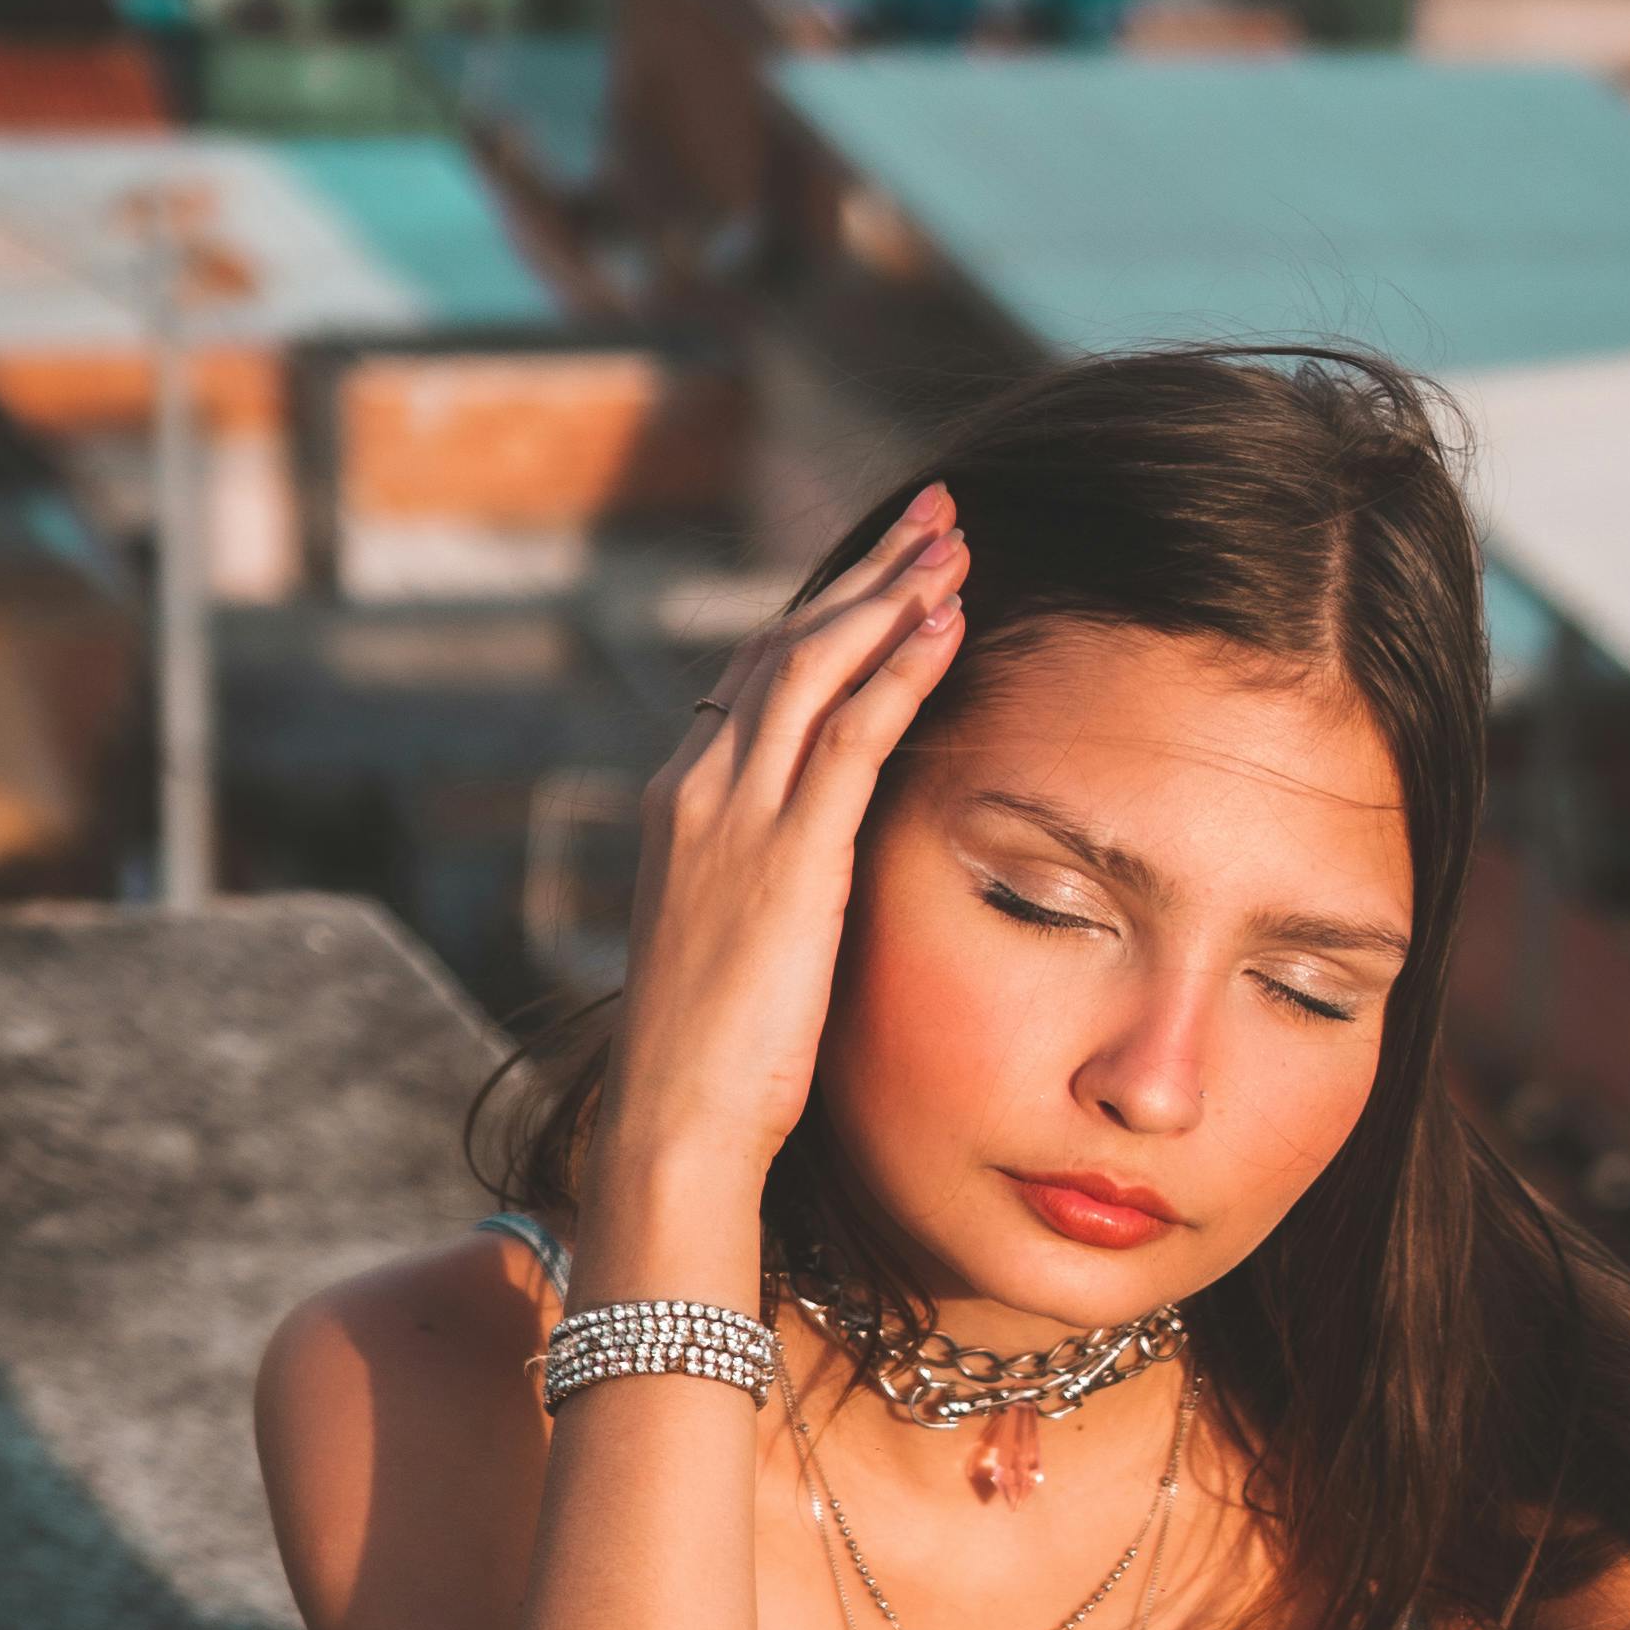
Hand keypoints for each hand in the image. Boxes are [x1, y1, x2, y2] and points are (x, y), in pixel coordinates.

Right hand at [589, 489, 968, 1222]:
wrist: (675, 1116)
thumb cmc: (714, 1057)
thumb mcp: (741, 940)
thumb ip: (771, 879)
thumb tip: (818, 866)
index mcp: (686, 801)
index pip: (758, 672)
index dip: (828, 611)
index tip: (889, 567)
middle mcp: (701, 786)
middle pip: (789, 642)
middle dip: (866, 572)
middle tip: (934, 513)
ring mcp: (735, 816)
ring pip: (817, 667)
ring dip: (890, 596)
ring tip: (954, 544)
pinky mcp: (786, 858)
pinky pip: (848, 737)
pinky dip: (899, 670)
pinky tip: (946, 624)